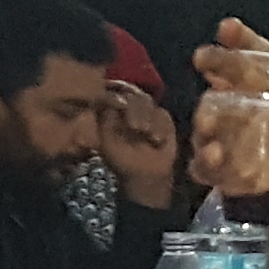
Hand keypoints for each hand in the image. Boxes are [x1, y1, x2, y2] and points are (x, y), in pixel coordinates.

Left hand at [96, 77, 183, 206]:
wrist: (146, 175)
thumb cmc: (123, 160)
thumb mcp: (108, 141)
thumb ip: (106, 120)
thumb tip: (109, 101)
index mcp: (112, 111)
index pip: (114, 93)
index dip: (118, 97)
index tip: (122, 106)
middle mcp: (129, 107)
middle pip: (133, 95)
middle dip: (136, 111)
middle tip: (137, 128)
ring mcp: (146, 111)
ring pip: (148, 102)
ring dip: (150, 120)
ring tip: (149, 137)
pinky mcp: (162, 118)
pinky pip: (163, 114)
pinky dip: (161, 127)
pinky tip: (157, 141)